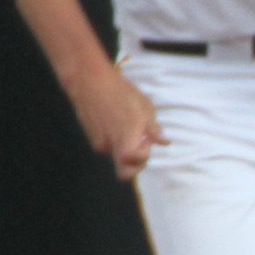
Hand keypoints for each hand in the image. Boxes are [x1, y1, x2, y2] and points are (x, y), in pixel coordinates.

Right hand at [66, 64, 165, 180]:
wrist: (90, 82)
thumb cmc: (120, 92)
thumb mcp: (145, 108)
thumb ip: (154, 129)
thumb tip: (165, 142)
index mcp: (126, 139)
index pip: (135, 163)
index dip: (145, 154)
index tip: (147, 140)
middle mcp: (110, 146)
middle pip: (123, 172)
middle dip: (134, 165)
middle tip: (142, 147)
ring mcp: (99, 143)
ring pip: (117, 155)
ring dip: (127, 146)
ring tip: (128, 123)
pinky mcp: (92, 138)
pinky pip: (109, 145)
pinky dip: (117, 139)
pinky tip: (117, 120)